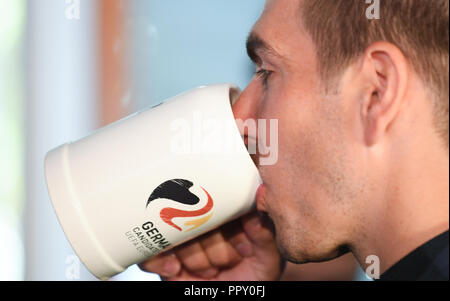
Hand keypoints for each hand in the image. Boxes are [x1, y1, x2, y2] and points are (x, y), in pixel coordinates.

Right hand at [138, 211, 283, 280]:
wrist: (229, 300)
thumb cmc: (250, 280)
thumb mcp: (267, 260)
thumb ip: (265, 236)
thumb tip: (254, 212)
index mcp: (224, 214)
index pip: (219, 202)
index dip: (231, 227)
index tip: (246, 250)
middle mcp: (199, 222)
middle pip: (195, 217)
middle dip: (215, 247)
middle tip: (229, 263)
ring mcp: (179, 239)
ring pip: (174, 234)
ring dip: (195, 258)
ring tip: (211, 271)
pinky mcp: (161, 256)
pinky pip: (148, 251)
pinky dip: (160, 259)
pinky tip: (176, 268)